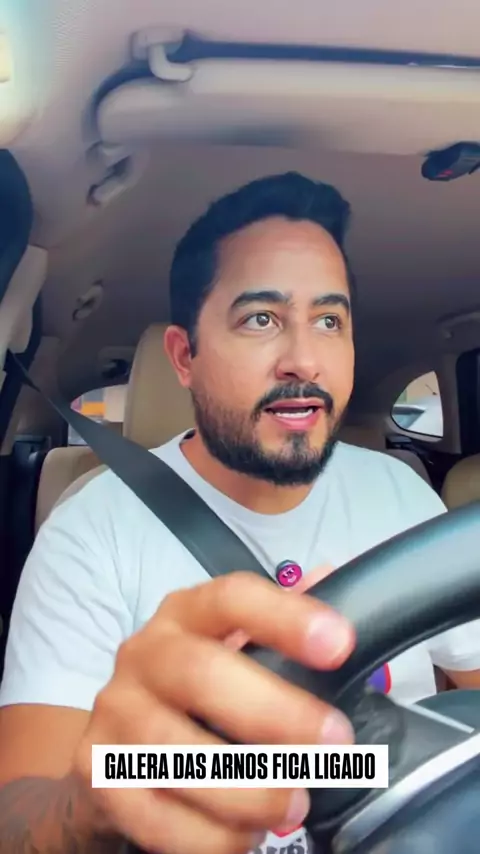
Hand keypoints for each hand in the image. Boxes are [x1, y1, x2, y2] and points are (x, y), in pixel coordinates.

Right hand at [74, 571, 354, 853]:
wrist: (116, 747)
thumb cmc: (194, 691)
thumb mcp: (233, 647)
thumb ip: (281, 620)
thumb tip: (331, 579)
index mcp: (186, 614)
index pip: (231, 597)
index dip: (286, 617)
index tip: (339, 644)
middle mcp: (144, 653)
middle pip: (202, 673)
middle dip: (276, 712)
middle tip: (335, 743)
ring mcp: (114, 711)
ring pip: (177, 752)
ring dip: (249, 788)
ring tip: (296, 803)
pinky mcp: (96, 771)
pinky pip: (155, 813)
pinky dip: (210, 835)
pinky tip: (246, 836)